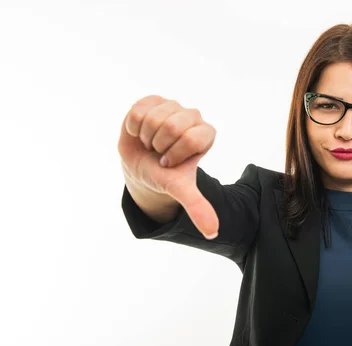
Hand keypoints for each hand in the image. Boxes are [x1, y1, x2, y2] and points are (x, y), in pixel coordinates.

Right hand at [118, 95, 218, 237]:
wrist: (141, 165)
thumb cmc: (164, 174)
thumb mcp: (180, 190)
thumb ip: (198, 207)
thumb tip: (213, 233)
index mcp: (205, 135)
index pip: (193, 139)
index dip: (175, 154)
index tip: (170, 162)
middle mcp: (193, 117)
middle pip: (172, 125)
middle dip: (159, 145)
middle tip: (159, 152)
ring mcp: (173, 106)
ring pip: (154, 117)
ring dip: (145, 136)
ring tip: (150, 143)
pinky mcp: (153, 100)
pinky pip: (138, 110)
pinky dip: (134, 126)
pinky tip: (139, 132)